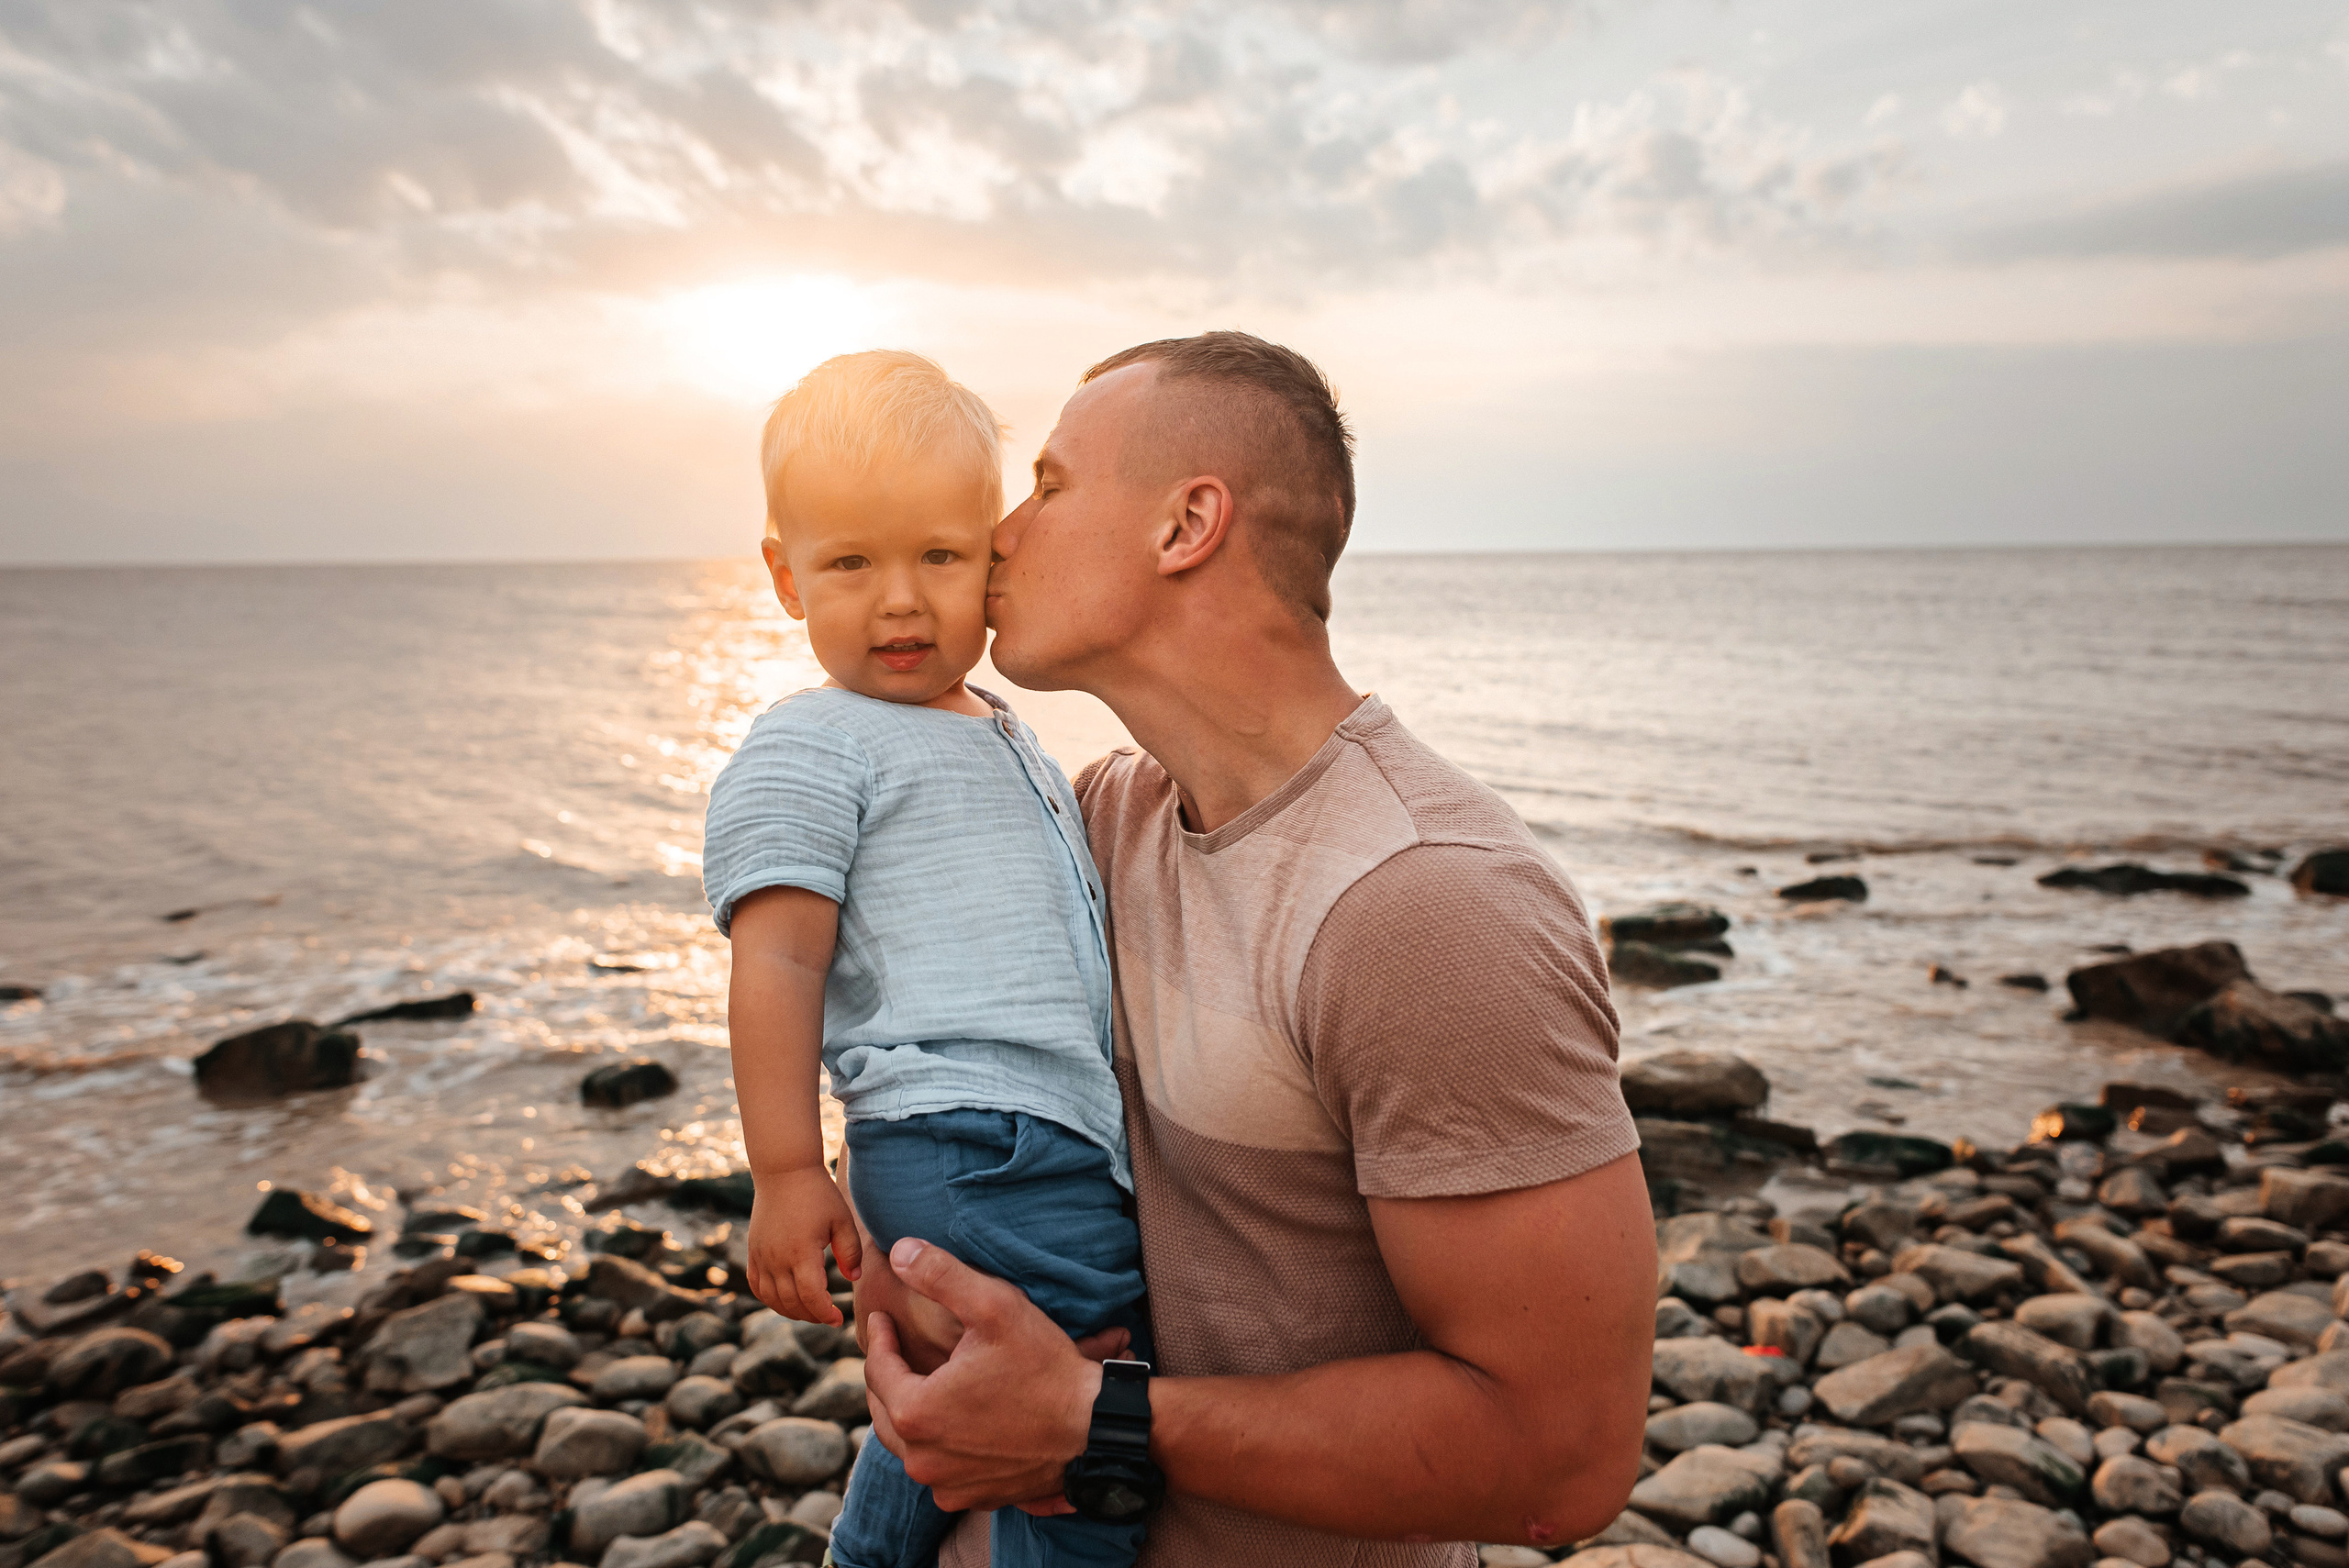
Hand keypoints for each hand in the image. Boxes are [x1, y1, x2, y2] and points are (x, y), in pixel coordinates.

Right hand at [746, 1165, 863, 1324]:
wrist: (784, 1172)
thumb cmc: (817, 1194)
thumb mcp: (841, 1220)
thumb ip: (850, 1251)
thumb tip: (853, 1278)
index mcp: (801, 1253)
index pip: (811, 1297)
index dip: (825, 1314)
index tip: (838, 1320)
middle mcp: (776, 1259)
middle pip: (791, 1303)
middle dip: (812, 1316)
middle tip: (828, 1317)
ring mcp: (761, 1256)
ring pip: (771, 1298)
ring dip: (791, 1311)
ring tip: (810, 1311)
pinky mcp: (752, 1251)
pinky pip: (756, 1285)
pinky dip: (770, 1299)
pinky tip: (785, 1300)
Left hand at [863, 1237, 1103, 1511]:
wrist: (1095, 1428)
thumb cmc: (1045, 1367)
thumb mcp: (995, 1307)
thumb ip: (941, 1275)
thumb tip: (899, 1250)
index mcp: (915, 1412)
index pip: (878, 1369)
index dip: (879, 1339)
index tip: (882, 1319)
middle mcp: (921, 1459)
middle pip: (884, 1410)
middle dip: (887, 1376)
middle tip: (893, 1350)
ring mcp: (946, 1484)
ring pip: (907, 1443)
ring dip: (908, 1413)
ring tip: (917, 1383)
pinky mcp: (972, 1498)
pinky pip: (938, 1469)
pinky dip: (937, 1445)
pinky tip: (951, 1422)